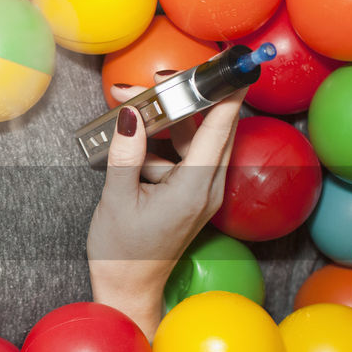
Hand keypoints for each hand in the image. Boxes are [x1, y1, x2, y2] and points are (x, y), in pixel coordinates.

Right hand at [86, 70, 244, 338]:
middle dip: (188, 97)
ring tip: (131, 109)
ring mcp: (202, 191)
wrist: (128, 289)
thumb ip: (126, 153)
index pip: (220, 128)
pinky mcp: (191, 194)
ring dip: (168, 122)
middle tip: (159, 77)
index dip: (228, 91)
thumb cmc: (121, 251)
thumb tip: (130, 115)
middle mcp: (207, 187)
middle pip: (213, 127)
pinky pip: (185, 156)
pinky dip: (163, 144)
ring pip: (196, 140)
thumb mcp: (116, 198)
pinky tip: (136, 144)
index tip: (235, 63)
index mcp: (194, 187)